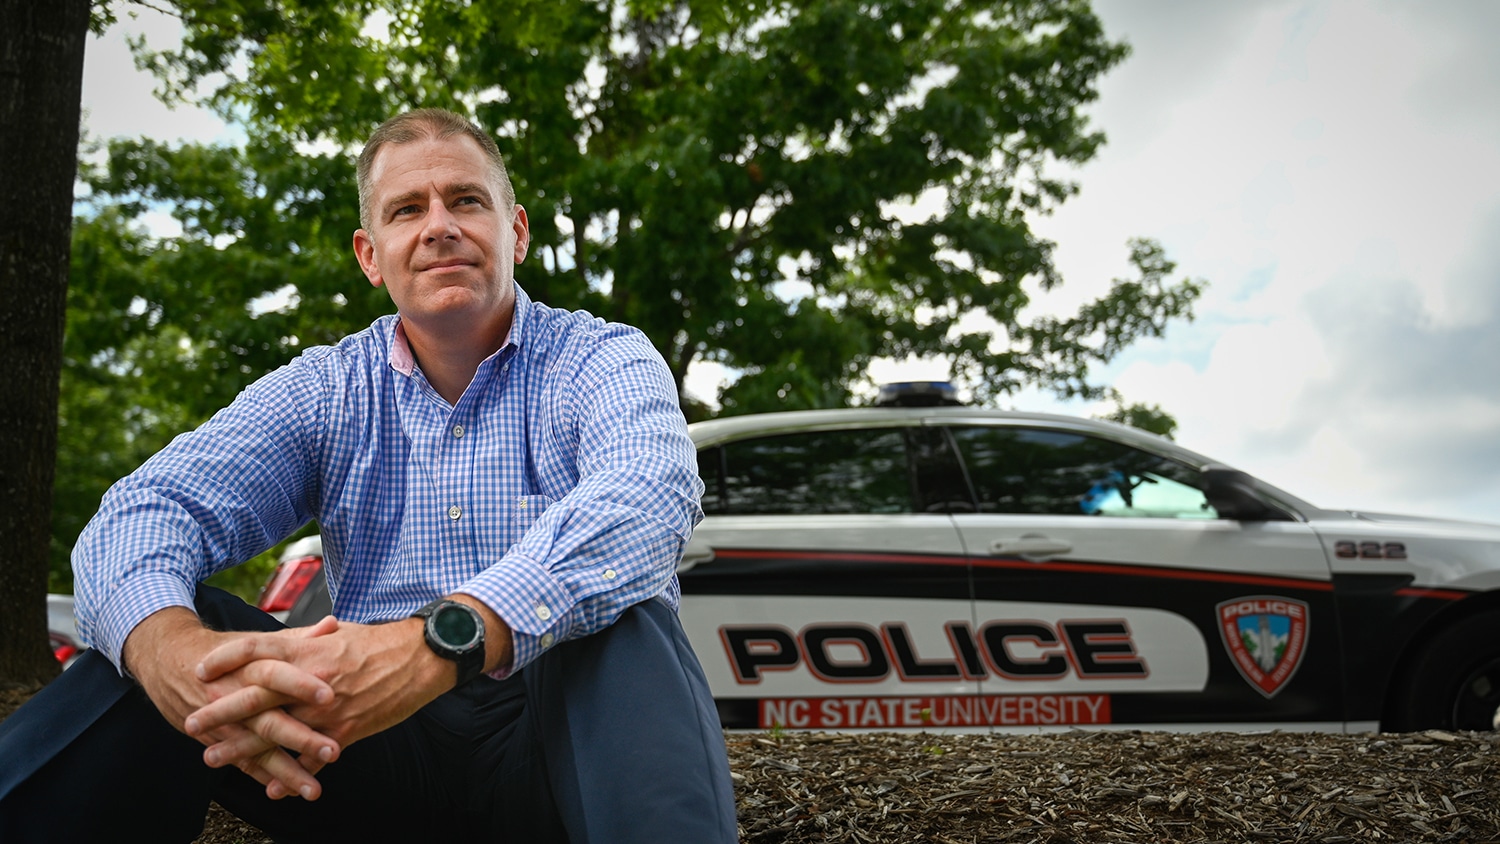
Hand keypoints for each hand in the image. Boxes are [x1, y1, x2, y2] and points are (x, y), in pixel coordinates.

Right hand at [123, 608, 340, 798]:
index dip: (301, 684)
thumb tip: (333, 625)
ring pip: (257, 749)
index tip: (331, 697)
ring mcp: (225, 722)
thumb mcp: (257, 641)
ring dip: (286, 770)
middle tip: (333, 751)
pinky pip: (242, 762)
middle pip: (269, 718)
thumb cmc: (225, 651)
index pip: (276, 673)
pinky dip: (263, 778)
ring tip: (312, 789)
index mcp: (250, 665)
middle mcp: (236, 695)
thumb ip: (297, 638)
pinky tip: (286, 792)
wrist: (168, 661)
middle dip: (301, 737)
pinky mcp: (217, 740)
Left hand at [188, 615, 456, 797]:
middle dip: (220, 712)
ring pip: (276, 733)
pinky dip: (291, 773)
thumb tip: (287, 642)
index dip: (226, 660)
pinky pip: (313, 756)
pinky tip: (272, 788)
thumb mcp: (339, 635)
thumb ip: (309, 643)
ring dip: (242, 749)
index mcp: (309, 651)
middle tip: (191, 723)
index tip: (200, 670)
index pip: (255, 651)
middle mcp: (311, 680)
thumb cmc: (381, 642)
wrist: (422, 657)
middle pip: (254, 696)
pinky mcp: (347, 730)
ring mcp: (327, 708)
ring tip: (213, 758)